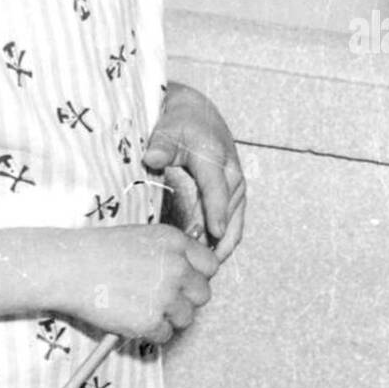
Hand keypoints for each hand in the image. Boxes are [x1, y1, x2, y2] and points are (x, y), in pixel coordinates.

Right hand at [66, 224, 219, 343]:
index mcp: (176, 242)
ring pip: (186, 318)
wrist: (69, 267)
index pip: (210, 265)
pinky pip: (165, 335)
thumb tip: (191, 270)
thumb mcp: (144, 237)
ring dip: (169, 318)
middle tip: (162, 299)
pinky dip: (150, 333)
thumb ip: (172, 252)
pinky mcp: (150, 321)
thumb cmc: (100, 251)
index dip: (197, 275)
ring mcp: (165, 295)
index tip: (183, 281)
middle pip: (203, 295)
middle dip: (186, 299)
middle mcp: (177, 267)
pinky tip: (131, 318)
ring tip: (143, 308)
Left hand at [143, 82, 245, 260]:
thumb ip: (160, 145)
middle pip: (227, 213)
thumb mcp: (167, 130)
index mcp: (215, 158)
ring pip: (233, 224)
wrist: (198, 117)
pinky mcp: (235, 197)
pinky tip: (208, 260)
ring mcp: (236, 188)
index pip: (216, 189)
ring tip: (203, 270)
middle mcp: (231, 175)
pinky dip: (223, 242)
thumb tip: (153, 158)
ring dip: (221, 246)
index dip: (216, 212)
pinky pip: (233, 225)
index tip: (215, 233)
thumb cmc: (179, 125)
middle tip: (198, 266)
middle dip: (216, 240)